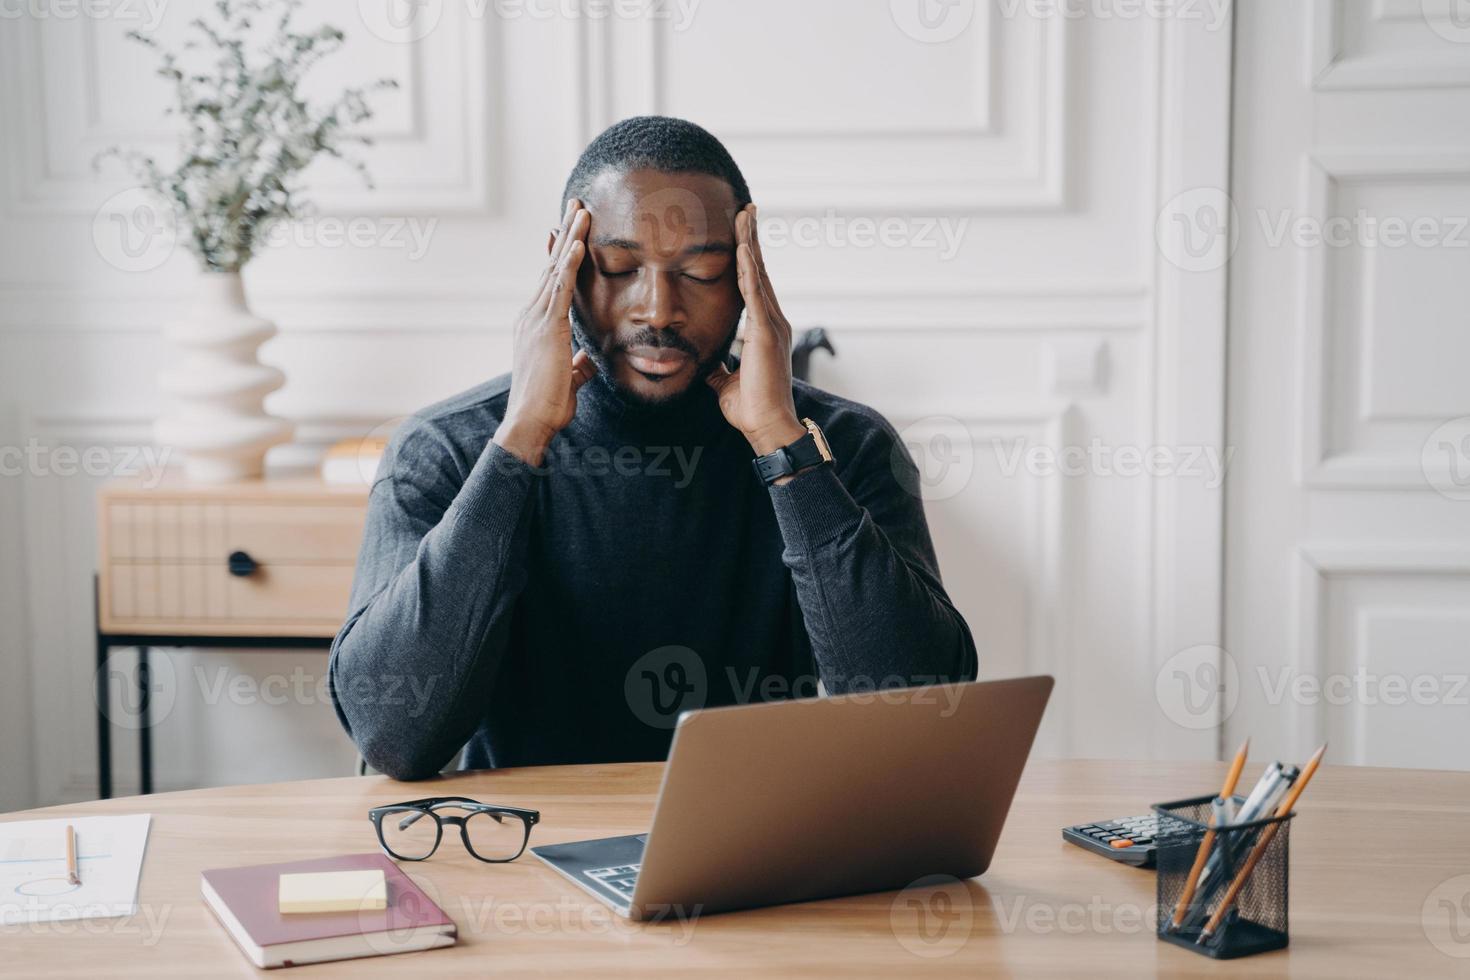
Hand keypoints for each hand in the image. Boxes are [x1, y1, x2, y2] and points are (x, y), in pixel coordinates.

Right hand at [495, 199, 598, 464]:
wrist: (530, 421)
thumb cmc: (547, 405)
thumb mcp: (569, 378)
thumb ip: (578, 364)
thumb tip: (589, 360)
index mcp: (535, 324)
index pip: (551, 281)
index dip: (561, 254)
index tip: (569, 230)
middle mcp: (531, 315)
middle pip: (552, 265)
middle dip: (565, 233)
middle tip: (575, 203)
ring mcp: (537, 319)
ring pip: (556, 270)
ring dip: (570, 238)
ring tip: (581, 210)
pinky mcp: (547, 329)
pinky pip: (560, 290)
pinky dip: (569, 265)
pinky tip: (578, 244)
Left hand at [706, 204, 805, 457]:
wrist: (766, 427)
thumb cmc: (750, 408)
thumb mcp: (725, 381)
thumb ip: (718, 367)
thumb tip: (705, 362)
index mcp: (763, 330)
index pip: (753, 285)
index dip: (747, 259)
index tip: (741, 234)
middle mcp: (772, 321)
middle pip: (760, 270)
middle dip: (752, 238)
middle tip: (746, 209)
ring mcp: (772, 325)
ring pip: (760, 274)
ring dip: (751, 243)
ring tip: (745, 215)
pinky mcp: (766, 333)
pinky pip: (756, 294)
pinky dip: (749, 270)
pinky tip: (744, 248)